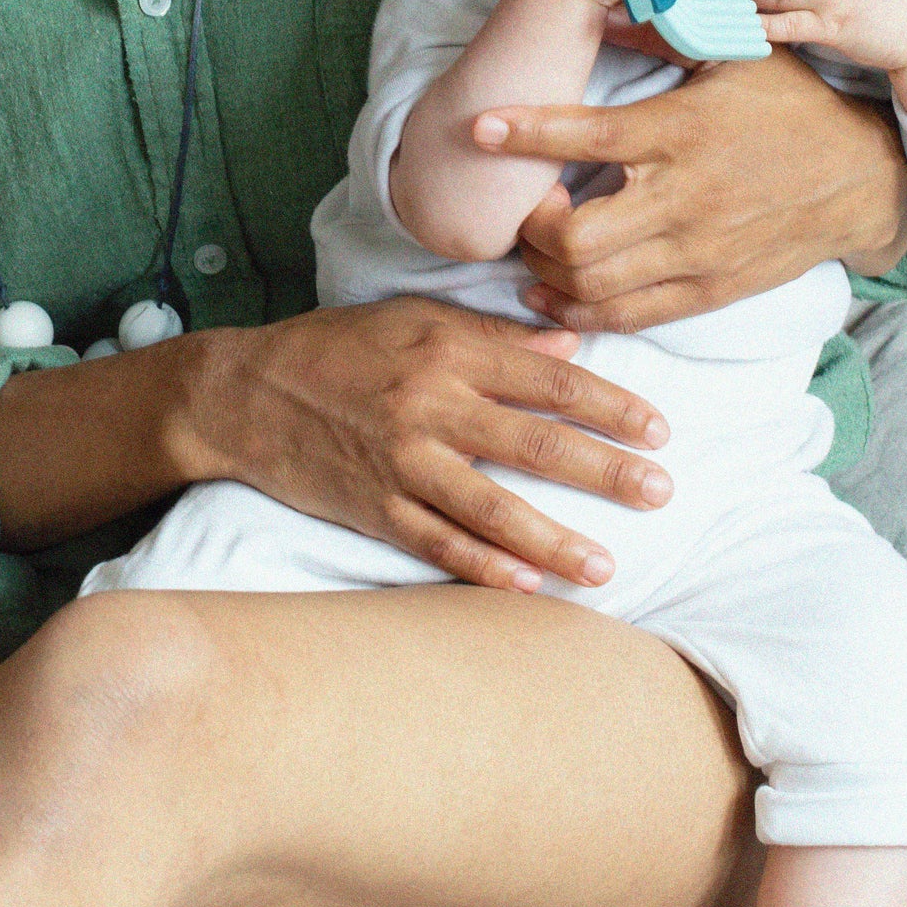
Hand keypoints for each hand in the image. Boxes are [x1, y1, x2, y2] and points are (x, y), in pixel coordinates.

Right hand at [177, 298, 672, 592]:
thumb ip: (490, 336)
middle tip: (662, 492)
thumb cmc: (335, 348)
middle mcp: (428, 407)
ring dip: (555, 539)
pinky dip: (485, 567)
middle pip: (534, 443)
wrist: (244, 394)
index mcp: (445, 352)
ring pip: (493, 507)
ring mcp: (401, 464)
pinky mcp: (374, 509)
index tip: (659, 428)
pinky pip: (439, 544)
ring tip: (607, 565)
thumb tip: (567, 347)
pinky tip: (528, 586)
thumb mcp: (411, 320)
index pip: (547, 380)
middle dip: (605, 471)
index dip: (609, 404)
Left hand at [476, 52, 906, 332]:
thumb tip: (598, 3)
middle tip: (521, 202)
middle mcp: (684, 198)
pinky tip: (550, 292)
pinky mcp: (711, 290)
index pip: (587, 136)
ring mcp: (697, 253)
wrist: (864, 174)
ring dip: (542, 269)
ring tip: (529, 245)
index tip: (479, 125)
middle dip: (528, 225)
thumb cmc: (792, 103)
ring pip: (592, 285)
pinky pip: (628, 315)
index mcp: (682, 130)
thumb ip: (663, 31)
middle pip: (574, 237)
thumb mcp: (735, 52)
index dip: (526, 131)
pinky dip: (577, 310)